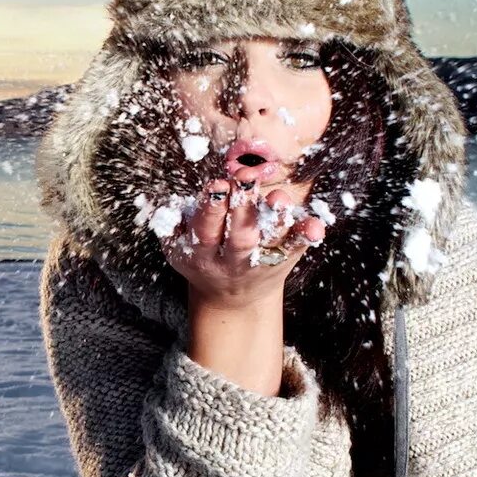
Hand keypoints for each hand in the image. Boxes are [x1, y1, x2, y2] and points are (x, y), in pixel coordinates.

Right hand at [159, 179, 324, 312]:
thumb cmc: (202, 256)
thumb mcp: (177, 245)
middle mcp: (231, 262)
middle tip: (245, 178)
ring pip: (268, 243)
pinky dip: (304, 236)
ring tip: (278, 198)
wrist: (230, 299)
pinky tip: (315, 225)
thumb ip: (171, 222)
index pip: (205, 231)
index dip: (211, 209)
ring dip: (275, 220)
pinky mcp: (282, 262)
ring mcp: (259, 263)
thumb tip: (162, 201)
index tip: (218, 185)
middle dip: (242, 207)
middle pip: (238, 237)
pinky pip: (294, 250)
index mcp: (201, 255)